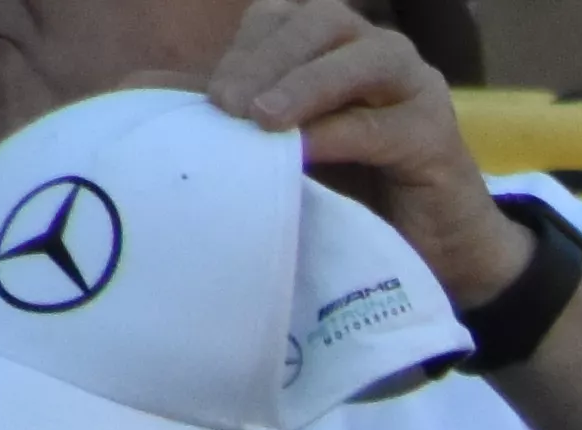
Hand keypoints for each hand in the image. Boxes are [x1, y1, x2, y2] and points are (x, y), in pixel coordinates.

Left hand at [214, 0, 531, 308]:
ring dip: (302, 84)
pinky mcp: (438, 135)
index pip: (284, 16)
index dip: (246, 46)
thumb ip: (230, 111)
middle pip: (320, 23)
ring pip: (355, 60)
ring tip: (262, 119)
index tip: (212, 96)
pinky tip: (301, 152)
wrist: (439, 254)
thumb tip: (141, 86)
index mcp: (339, 46)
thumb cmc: (360, 194)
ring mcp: (417, 88)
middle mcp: (381, 52)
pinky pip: (378, 124)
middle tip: (227, 105)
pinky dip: (334, 134)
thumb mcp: (282, 143)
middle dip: (266, 59)